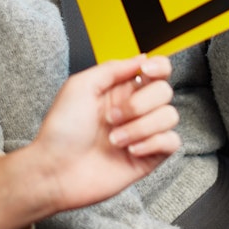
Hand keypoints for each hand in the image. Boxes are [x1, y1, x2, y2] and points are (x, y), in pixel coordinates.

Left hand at [0, 57, 179, 228]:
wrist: (56, 169)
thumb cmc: (61, 130)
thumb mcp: (79, 86)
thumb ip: (112, 69)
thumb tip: (141, 58)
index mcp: (119, 89)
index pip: (156, 70)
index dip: (159, 67)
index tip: (145, 72)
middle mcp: (134, 109)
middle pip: (164, 91)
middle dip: (138, 104)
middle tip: (111, 118)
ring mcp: (142, 133)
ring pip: (170, 116)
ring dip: (140, 127)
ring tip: (114, 139)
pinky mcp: (149, 156)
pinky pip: (172, 142)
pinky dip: (152, 144)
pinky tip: (130, 150)